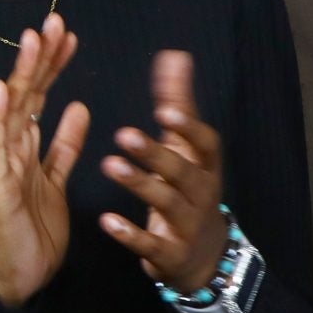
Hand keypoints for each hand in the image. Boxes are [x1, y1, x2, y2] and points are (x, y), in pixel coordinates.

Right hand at [0, 14, 90, 307]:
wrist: (19, 277)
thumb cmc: (34, 231)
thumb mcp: (57, 181)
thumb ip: (64, 145)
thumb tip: (78, 107)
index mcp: (27, 146)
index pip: (42, 96)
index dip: (53, 64)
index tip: (68, 33)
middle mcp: (10, 149)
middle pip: (26, 94)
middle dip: (39, 57)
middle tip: (54, 21)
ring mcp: (0, 164)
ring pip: (12, 111)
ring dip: (21, 75)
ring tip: (32, 41)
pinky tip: (2, 92)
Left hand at [99, 50, 227, 294]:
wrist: (204, 257)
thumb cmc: (189, 191)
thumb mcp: (187, 149)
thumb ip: (177, 104)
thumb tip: (175, 55)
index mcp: (204, 165)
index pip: (204, 143)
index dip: (188, 127)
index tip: (165, 110)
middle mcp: (200, 193)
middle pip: (183, 172)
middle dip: (156, 153)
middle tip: (123, 134)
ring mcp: (186, 225)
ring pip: (166, 204)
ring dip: (140, 184)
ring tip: (110, 165)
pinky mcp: (169, 254)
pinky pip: (151, 244)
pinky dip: (130, 234)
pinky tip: (107, 222)